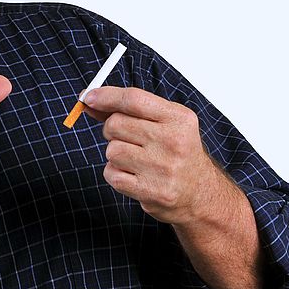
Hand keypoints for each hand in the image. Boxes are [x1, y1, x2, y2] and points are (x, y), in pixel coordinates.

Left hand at [82, 86, 222, 224]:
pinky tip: (135, 175)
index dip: (106, 96)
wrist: (199, 193)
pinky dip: (116, 174)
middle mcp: (173, 141)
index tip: (89, 97)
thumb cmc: (177, 152)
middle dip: (112, 129)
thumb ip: (129, 109)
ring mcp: (162, 168)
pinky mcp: (151, 191)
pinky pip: (111, 174)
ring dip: (116, 154)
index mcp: (179, 119)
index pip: (134, 99)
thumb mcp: (164, 122)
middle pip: (116, 123)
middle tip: (128, 138)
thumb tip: (90, 99)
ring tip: (136, 159)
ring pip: (112, 150)